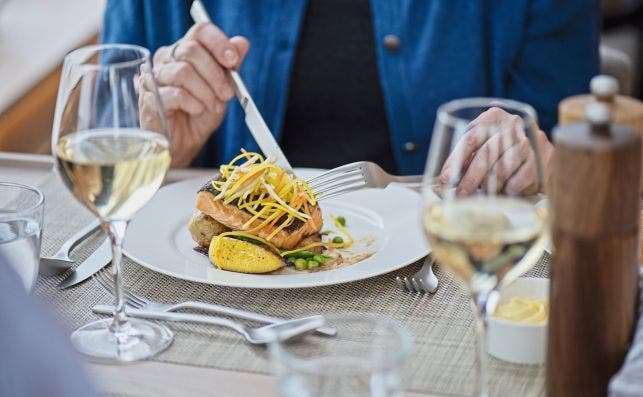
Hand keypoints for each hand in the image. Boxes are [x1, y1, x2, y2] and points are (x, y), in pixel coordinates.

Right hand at [140, 22, 249, 166]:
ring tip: (213, 106)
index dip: (218, 43)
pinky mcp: (149, 98)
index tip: (233, 61)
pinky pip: (175, 94)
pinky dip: (193, 104)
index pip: (200, 31)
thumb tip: (241, 43)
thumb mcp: (221, 90)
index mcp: (185, 51)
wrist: (185, 144)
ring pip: (183, 72)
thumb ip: (229, 67)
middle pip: (191, 50)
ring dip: (206, 92)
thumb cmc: (200, 115)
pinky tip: (197, 111)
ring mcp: (154, 78)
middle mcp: (166, 59)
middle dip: (216, 74)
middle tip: (227, 94)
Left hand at [439, 107, 553, 195]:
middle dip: (470, 178)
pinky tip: (506, 190)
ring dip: (490, 185)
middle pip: (486, 153)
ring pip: (503, 168)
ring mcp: (530, 140)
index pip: (470, 138)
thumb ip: (466, 155)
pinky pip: (520, 179)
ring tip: (484, 193)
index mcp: (493, 116)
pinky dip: (509, 188)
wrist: (539, 150)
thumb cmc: (501, 149)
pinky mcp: (544, 157)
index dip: (455, 160)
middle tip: (461, 194)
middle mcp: (512, 124)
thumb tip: (447, 177)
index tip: (446, 178)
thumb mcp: (483, 143)